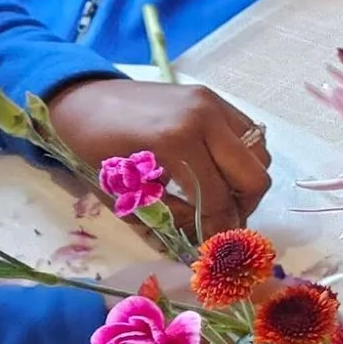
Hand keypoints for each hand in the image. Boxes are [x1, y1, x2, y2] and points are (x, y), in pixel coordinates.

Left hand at [46, 76, 268, 235]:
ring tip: (223, 197)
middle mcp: (203, 117)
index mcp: (174, 141)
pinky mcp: (213, 97)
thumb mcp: (126, 192)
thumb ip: (169, 216)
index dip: (218, 229)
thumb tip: (203, 240)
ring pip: (259, 153)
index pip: (218, 197)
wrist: (83, 100)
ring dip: (245, 181)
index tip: (214, 246)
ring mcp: (212, 103)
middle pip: (253, 175)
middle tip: (224, 223)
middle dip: (243, 207)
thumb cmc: (93, 148)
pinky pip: (249, 133)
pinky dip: (243, 157)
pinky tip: (219, 170)